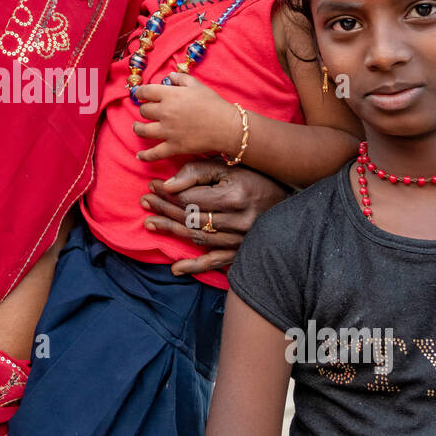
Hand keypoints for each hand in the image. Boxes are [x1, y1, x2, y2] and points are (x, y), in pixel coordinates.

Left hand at [132, 73, 238, 161]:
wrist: (226, 126)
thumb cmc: (213, 104)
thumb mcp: (197, 85)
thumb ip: (181, 78)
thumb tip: (169, 77)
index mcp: (170, 95)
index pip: (145, 92)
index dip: (140, 93)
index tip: (139, 95)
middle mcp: (165, 112)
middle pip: (144, 111)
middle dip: (144, 110)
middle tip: (147, 111)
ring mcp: (168, 131)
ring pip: (142, 130)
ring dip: (137, 128)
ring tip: (137, 128)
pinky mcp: (173, 147)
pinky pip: (154, 153)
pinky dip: (145, 156)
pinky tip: (139, 156)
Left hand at [141, 160, 287, 275]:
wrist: (290, 201)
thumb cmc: (256, 179)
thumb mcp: (230, 167)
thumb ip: (198, 172)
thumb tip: (168, 186)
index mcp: (234, 197)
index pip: (190, 198)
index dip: (167, 192)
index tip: (152, 185)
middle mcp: (238, 221)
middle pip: (190, 217)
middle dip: (163, 209)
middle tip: (145, 202)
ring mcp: (241, 240)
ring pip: (197, 237)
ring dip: (171, 230)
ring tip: (151, 222)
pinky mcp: (242, 252)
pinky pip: (215, 262)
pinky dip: (194, 266)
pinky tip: (175, 268)